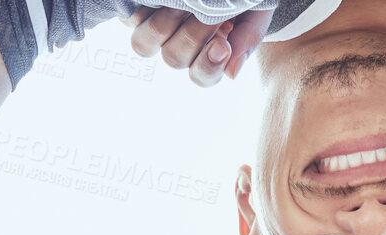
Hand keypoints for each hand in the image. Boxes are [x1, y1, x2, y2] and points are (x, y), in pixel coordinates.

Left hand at [126, 7, 269, 84]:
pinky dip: (142, 11)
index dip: (208, 65)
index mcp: (208, 55)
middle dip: (193, 35)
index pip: (202, 76)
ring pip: (144, 45)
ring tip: (182, 3)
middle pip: (174, 58)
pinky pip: (130, 19)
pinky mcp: (139, 10)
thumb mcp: (255, 11)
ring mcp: (156, 29)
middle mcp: (179, 46)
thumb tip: (231, 74)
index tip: (222, 44)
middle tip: (210, 12)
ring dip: (162, 24)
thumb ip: (248, 39)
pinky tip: (162, 1)